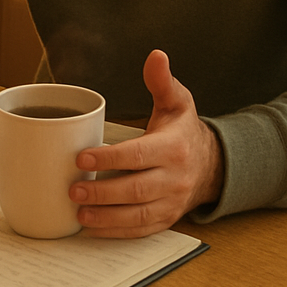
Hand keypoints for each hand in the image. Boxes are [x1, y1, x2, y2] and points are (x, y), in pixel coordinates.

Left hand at [69, 49, 223, 237]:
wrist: (212, 164)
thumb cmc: (183, 129)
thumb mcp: (177, 101)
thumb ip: (162, 81)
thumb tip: (156, 55)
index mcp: (173, 148)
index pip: (140, 155)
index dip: (111, 159)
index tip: (83, 158)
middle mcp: (175, 179)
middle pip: (137, 189)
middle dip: (104, 192)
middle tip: (74, 189)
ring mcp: (172, 203)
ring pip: (139, 215)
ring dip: (108, 217)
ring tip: (78, 212)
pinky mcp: (167, 219)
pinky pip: (142, 230)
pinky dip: (117, 232)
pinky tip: (92, 227)